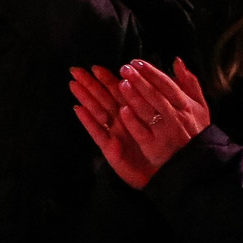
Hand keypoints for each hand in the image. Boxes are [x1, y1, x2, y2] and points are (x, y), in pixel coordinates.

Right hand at [71, 67, 158, 188]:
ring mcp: (115, 134)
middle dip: (89, 84)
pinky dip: (88, 121)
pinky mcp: (110, 149)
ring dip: (85, 98)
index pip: (119, 92)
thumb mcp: (168, 123)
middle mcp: (122, 122)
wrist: (164, 175)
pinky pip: (98, 133)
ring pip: (97, 111)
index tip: (96, 67)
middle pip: (103, 99)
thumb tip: (166, 85)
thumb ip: (163, 103)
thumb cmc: (165, 150)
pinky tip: (78, 109)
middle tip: (76, 70)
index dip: (107, 79)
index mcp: (135, 113)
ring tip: (73, 84)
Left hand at [112, 59, 210, 170]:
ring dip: (135, 97)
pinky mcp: (154, 147)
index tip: (136, 62)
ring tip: (122, 83)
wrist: (197, 162)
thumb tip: (177, 61)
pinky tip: (123, 110)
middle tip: (125, 68)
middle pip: (156, 95)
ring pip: (148, 112)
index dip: (151, 72)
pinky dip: (133, 122)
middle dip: (140, 80)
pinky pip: (142, 132)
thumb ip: (189, 82)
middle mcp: (175, 117)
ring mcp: (164, 132)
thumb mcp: (199, 106)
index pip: (166, 85)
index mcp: (185, 105)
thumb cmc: (195, 130)